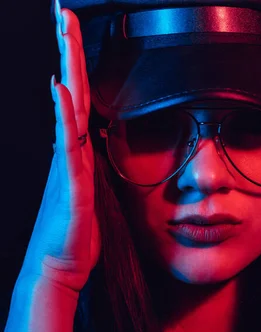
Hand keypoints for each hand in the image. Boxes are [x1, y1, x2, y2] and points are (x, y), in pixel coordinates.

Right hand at [19, 0, 100, 294]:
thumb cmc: (74, 237)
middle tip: (64, 13)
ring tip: (63, 30)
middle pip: (73, 93)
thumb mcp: (90, 199)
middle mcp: (69, 154)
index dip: (79, 68)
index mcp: (76, 156)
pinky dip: (63, 115)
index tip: (74, 35)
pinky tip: (61, 89)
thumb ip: (90, 170)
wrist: (58, 269)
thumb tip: (92, 148)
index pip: (81, 103)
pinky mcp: (69, 185)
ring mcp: (66, 166)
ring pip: (70, 108)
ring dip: (69, 67)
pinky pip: (66, 144)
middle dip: (70, 52)